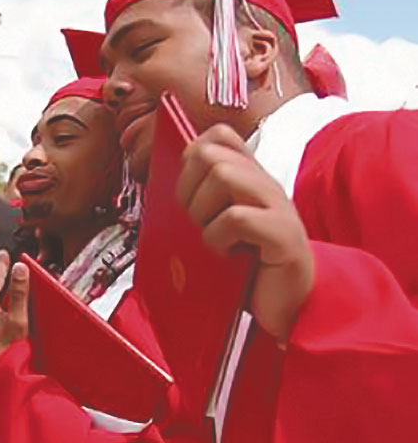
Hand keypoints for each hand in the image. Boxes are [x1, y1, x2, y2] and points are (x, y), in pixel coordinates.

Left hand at [176, 124, 313, 343]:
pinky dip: (219, 239)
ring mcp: (277, 206)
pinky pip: (236, 218)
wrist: (286, 306)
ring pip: (222, 176)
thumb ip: (198, 201)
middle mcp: (264, 184)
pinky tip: (230, 256)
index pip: (217, 136)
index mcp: (248, 178)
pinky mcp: (284, 234)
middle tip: (200, 223)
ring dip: (204, 213)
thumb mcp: (215, 227)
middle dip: (189, 190)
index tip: (190, 196)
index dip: (192, 159)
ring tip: (216, 240)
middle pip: (209, 154)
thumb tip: (157, 183)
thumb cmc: (246, 268)